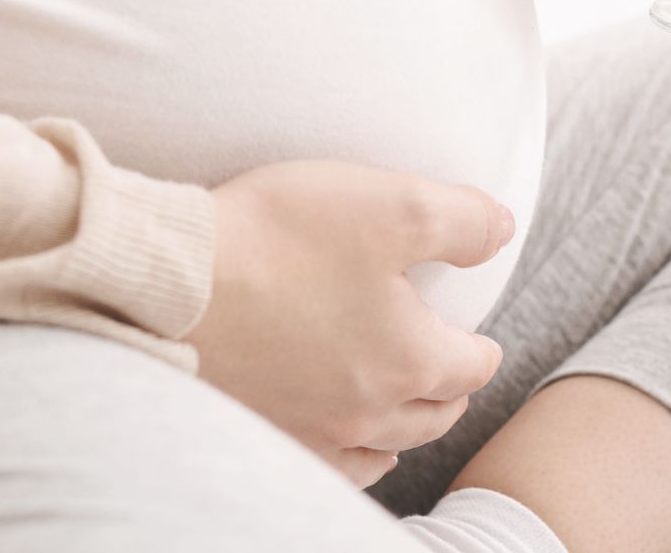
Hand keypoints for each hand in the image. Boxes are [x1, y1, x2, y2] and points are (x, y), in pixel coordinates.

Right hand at [187, 161, 513, 487]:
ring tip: (408, 405)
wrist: (169, 281)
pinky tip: (348, 441)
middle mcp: (367, 412)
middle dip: (450, 390)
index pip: (471, 366)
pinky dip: (353, 456)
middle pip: (433, 416)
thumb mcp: (391, 203)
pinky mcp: (263, 434)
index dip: (481, 346)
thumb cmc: (278, 237)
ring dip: (406, 425)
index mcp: (408, 359)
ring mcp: (312, 432)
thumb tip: (501, 232)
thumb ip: (461, 220)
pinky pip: (330, 467)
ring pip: (385, 447)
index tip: (479, 335)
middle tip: (450, 367)